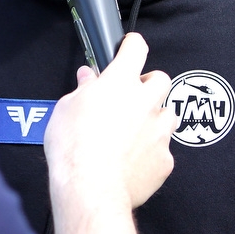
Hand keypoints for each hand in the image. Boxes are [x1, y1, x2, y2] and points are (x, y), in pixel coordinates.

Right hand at [45, 31, 174, 215]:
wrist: (91, 188)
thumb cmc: (73, 148)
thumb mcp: (65, 109)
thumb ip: (82, 90)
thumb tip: (88, 80)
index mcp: (119, 83)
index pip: (135, 49)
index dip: (131, 44)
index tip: (129, 46)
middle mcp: (145, 102)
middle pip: (160, 79)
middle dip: (148, 84)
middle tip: (132, 95)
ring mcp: (159, 131)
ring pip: (168, 114)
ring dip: (154, 117)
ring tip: (133, 130)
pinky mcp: (165, 159)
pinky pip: (164, 149)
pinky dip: (152, 151)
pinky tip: (133, 159)